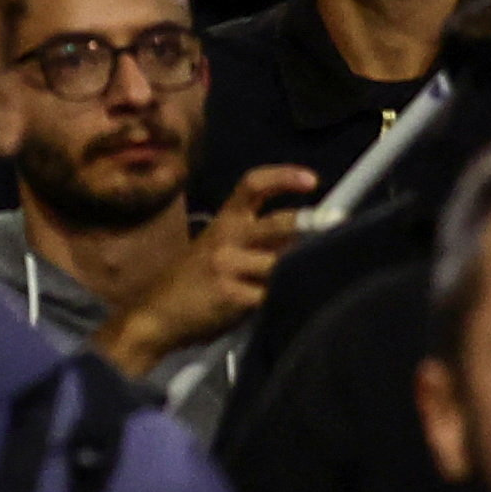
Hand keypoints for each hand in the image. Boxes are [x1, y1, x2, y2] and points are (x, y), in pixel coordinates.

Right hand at [102, 166, 316, 373]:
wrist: (155, 314)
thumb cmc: (193, 282)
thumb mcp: (219, 250)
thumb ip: (255, 241)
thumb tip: (303, 237)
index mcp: (224, 221)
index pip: (253, 184)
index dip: (284, 177)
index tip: (312, 180)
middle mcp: (226, 236)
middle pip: (278, 223)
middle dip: (310, 225)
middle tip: (335, 227)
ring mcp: (228, 265)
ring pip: (281, 264)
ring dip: (299, 273)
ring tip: (313, 280)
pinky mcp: (231, 295)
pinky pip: (270, 296)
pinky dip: (284, 302)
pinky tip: (288, 308)